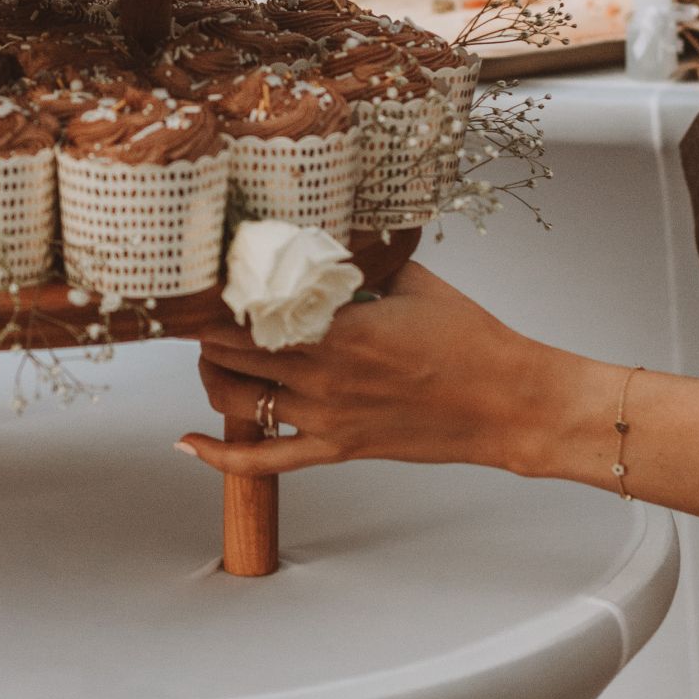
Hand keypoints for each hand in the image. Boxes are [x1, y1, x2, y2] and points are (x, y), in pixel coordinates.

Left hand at [177, 264, 570, 477]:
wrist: (509, 402)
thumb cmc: (469, 339)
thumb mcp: (409, 279)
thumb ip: (356, 261)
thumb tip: (315, 236)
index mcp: (338, 327)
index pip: (247, 311)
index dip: (212, 296)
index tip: (198, 278)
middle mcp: (323, 375)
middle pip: (228, 352)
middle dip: (204, 331)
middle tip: (197, 310)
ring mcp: (326, 418)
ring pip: (235, 399)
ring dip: (212, 375)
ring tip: (211, 353)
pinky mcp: (337, 449)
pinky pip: (263, 462)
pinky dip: (219, 456)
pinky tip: (188, 443)